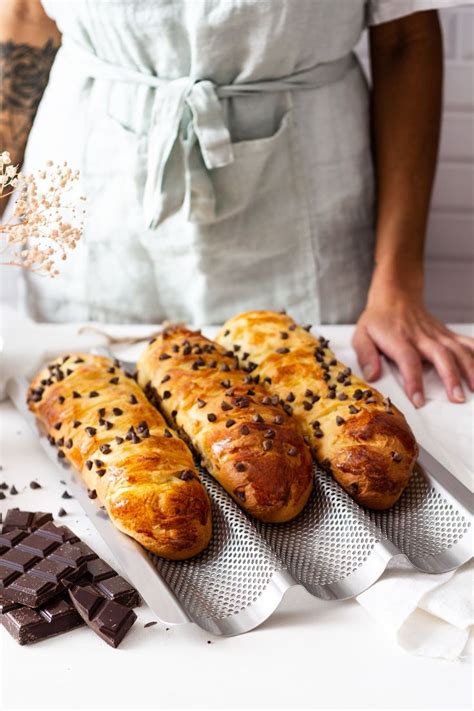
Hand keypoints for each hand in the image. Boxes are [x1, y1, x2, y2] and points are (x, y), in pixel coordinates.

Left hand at [352, 290, 473, 406]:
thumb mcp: (361, 335)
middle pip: (440, 355)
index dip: (414, 380)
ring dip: (469, 368)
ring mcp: (437, 334)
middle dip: (450, 377)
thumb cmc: (378, 321)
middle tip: (456, 398)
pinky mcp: (446, 334)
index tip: (418, 400)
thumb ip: (365, 356)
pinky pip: (466, 342)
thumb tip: (372, 376)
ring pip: (457, 349)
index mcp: (398, 339)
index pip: (408, 360)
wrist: (395, 297)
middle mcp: (421, 336)